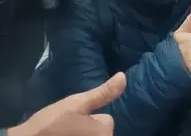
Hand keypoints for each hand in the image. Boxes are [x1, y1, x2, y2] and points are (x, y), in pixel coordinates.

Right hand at [8, 72, 125, 135]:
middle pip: (100, 131)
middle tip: (67, 128)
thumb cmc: (52, 124)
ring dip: (80, 134)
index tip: (73, 119)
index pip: (106, 120)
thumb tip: (123, 77)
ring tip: (62, 133)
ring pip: (90, 135)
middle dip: (86, 129)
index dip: (90, 117)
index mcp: (105, 132)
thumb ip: (103, 93)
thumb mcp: (77, 103)